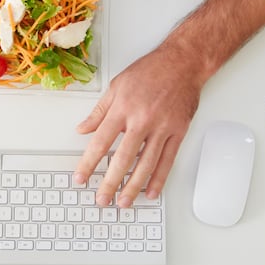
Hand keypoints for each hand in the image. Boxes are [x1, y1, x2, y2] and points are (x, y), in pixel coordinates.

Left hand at [74, 46, 203, 206]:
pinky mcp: (178, 132)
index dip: (89, 163)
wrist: (183, 62)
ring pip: (146, 164)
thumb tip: (82, 129)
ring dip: (134, 186)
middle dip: (110, 183)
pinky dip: (159, 178)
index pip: (101, 142)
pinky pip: (168, 160)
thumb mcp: (117, 85)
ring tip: (124, 202)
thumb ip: (99, 111)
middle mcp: (142, 120)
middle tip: (102, 200)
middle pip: (123, 159)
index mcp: (123, 108)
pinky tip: (151, 191)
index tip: (81, 178)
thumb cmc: (150, 71)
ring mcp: (162, 128)